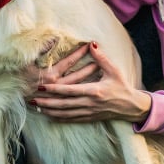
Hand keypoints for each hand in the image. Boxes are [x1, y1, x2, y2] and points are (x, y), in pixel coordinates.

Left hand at [29, 42, 151, 123]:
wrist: (131, 106)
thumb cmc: (122, 86)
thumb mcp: (113, 70)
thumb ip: (101, 58)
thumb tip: (91, 44)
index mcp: (94, 91)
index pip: (69, 90)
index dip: (54, 88)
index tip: (41, 86)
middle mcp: (89, 103)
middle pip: (63, 104)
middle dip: (47, 102)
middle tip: (32, 99)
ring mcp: (89, 112)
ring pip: (65, 113)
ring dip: (50, 111)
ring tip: (37, 108)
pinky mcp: (90, 118)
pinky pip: (72, 119)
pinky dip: (60, 118)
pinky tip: (50, 117)